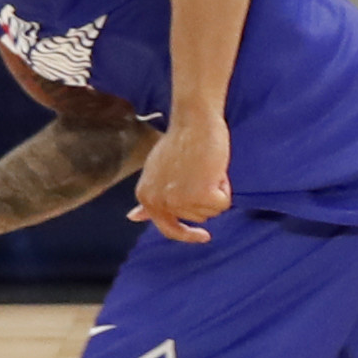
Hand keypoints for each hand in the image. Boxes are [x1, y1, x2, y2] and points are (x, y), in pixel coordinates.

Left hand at [130, 110, 231, 244]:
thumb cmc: (180, 141)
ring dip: (215, 190)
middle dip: (205, 197)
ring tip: (206, 167)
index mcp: (146, 196)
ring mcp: (180, 200)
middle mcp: (160, 202)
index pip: (169, 229)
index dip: (188, 235)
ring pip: (211, 211)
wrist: (194, 121)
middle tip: (199, 170)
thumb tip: (133, 218)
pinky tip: (216, 170)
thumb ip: (150, 198)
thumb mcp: (156, 172)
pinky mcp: (202, 194)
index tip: (205, 236)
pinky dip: (225, 188)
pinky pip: (223, 204)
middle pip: (197, 218)